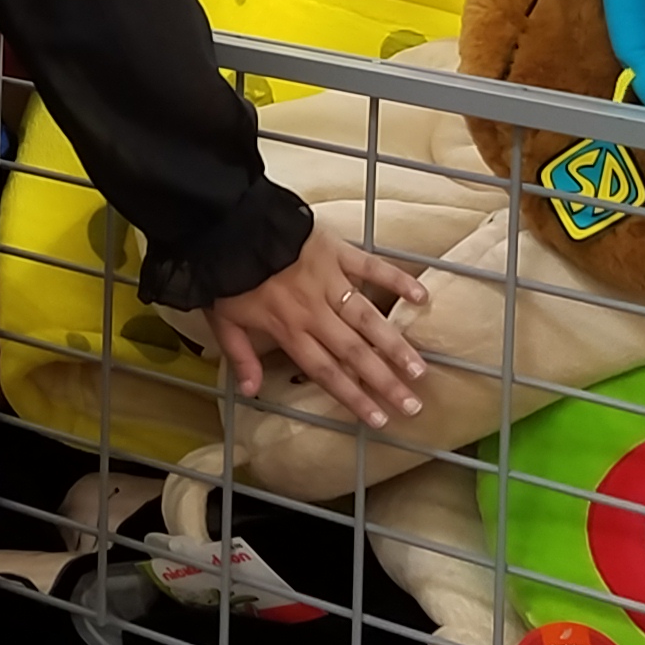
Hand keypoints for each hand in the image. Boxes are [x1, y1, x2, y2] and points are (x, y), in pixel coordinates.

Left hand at [205, 225, 428, 427]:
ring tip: (420, 368)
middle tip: (413, 404)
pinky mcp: (338, 251)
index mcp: (288, 329)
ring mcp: (329, 280)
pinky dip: (396, 279)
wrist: (228, 225)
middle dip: (385, 381)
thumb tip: (251, 392)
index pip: (326, 372)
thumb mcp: (223, 320)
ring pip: (369, 318)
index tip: (378, 420)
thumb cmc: (225, 274)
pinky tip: (420, 298)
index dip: (353, 398)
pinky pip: (372, 267)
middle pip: (355, 352)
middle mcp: (314, 311)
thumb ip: (241, 357)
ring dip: (396, 344)